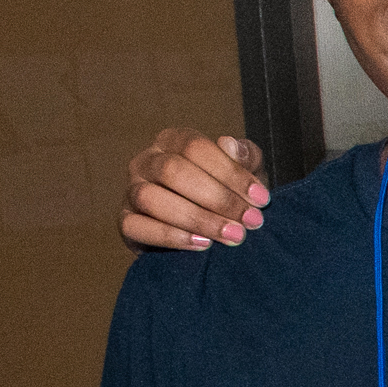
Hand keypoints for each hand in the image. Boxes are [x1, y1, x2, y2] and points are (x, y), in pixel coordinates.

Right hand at [121, 131, 269, 251]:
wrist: (207, 234)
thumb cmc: (227, 196)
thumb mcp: (244, 174)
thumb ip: (244, 158)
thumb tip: (230, 144)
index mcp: (172, 141)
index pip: (195, 147)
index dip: (230, 172)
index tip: (261, 199)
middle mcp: (146, 161)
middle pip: (173, 171)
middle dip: (217, 198)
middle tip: (250, 221)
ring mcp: (132, 191)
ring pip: (152, 198)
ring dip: (197, 218)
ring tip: (232, 236)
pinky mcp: (125, 221)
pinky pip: (137, 226)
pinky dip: (170, 237)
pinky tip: (202, 244)